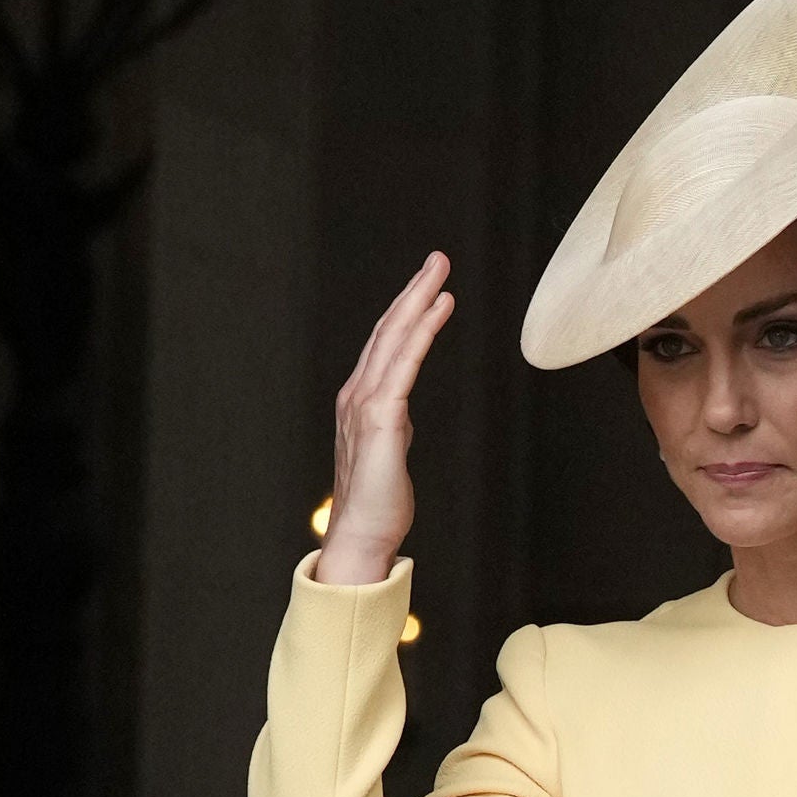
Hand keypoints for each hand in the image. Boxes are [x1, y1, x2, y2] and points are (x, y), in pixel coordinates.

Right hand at [318, 252, 456, 584]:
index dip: (405, 311)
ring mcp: (366, 404)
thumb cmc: (377, 504)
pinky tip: (439, 307)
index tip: (428, 287)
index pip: (384, 345)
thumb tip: (402, 417)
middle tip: (437, 259)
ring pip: (394, 337)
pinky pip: (405, 363)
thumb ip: (392, 427)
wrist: (361, 537)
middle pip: (388, 330)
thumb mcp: (388, 453)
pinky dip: (422, 330)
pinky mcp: (381, 417)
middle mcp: (357, 395)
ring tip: (440, 271)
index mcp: (358, 401)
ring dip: (418, 299)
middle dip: (413, 291)